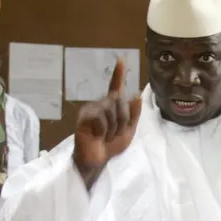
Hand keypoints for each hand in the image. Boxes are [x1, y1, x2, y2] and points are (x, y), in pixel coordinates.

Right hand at [73, 59, 141, 182]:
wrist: (97, 161)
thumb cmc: (110, 146)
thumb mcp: (128, 131)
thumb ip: (133, 115)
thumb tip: (136, 96)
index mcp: (111, 106)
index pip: (115, 87)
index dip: (119, 74)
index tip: (121, 60)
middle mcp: (100, 104)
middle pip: (119, 101)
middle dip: (122, 120)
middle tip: (114, 134)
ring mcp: (91, 110)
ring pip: (111, 109)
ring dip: (113, 127)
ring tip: (105, 137)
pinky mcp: (84, 117)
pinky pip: (101, 118)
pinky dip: (103, 130)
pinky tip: (97, 136)